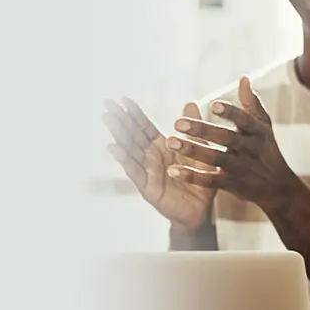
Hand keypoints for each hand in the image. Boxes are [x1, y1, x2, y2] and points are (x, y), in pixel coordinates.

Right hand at [104, 98, 214, 230]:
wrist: (202, 210)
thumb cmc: (199, 181)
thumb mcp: (199, 150)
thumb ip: (193, 128)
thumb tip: (190, 102)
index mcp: (161, 147)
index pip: (145, 127)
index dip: (134, 113)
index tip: (124, 99)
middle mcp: (151, 158)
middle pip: (132, 135)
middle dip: (120, 119)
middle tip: (106, 103)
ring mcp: (147, 172)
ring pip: (130, 150)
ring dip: (118, 133)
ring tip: (107, 119)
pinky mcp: (148, 187)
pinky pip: (135, 171)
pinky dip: (124, 159)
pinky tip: (113, 147)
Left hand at [161, 77, 304, 211]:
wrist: (277, 186)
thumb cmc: (266, 149)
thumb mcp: (263, 125)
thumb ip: (252, 103)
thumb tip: (244, 78)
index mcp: (256, 131)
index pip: (244, 120)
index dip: (229, 112)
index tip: (212, 105)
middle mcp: (248, 148)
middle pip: (225, 138)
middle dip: (202, 130)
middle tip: (178, 123)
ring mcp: (239, 167)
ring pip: (214, 158)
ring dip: (192, 150)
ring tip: (170, 141)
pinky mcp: (231, 184)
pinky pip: (210, 181)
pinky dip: (192, 176)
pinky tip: (173, 171)